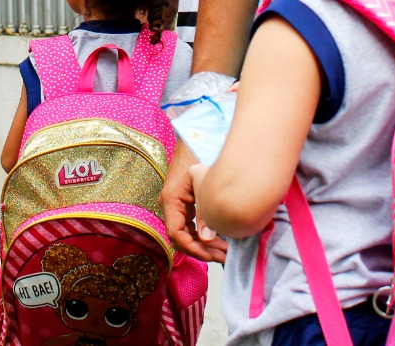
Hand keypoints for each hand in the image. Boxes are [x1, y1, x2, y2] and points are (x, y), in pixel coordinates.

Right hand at [162, 143, 226, 262]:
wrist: (197, 136)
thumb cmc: (199, 154)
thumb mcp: (203, 183)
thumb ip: (204, 212)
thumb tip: (206, 238)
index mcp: (171, 200)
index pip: (176, 234)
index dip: (192, 248)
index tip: (210, 255)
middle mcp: (170, 205)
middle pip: (181, 238)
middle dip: (201, 250)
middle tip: (223, 257)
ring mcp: (177, 204)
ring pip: (186, 234)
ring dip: (204, 245)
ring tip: (224, 252)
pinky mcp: (185, 203)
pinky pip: (190, 225)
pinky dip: (203, 235)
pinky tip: (219, 240)